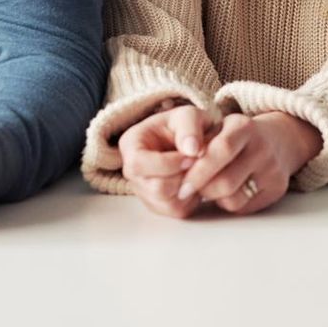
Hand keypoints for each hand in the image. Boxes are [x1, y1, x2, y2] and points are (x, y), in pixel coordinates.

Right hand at [117, 104, 214, 218]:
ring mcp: (143, 191)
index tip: (192, 156)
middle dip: (181, 177)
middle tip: (197, 164)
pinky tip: (194, 180)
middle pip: (154, 189)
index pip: (139, 164)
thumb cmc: (186, 125)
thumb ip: (190, 127)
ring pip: (166, 202)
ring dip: (187, 188)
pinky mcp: (159, 206)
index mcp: (130, 144)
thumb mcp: (189, 115)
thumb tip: (192, 150)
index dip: (168, 163)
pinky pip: (175, 210)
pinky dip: (191, 198)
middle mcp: (131, 171)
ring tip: (196, 170)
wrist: (192, 140)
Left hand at [176, 111, 319, 215]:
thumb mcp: (218, 128)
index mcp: (244, 127)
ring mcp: (272, 170)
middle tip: (187, 191)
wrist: (277, 140)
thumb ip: (200, 144)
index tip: (181, 184)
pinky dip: (229, 203)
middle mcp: (262, 147)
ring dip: (214, 198)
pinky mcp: (278, 189)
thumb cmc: (235, 137)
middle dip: (201, 190)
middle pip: (225, 182)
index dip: (198, 171)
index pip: (220, 151)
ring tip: (209, 187)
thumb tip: (179, 168)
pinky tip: (228, 191)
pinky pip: (244, 207)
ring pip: (232, 199)